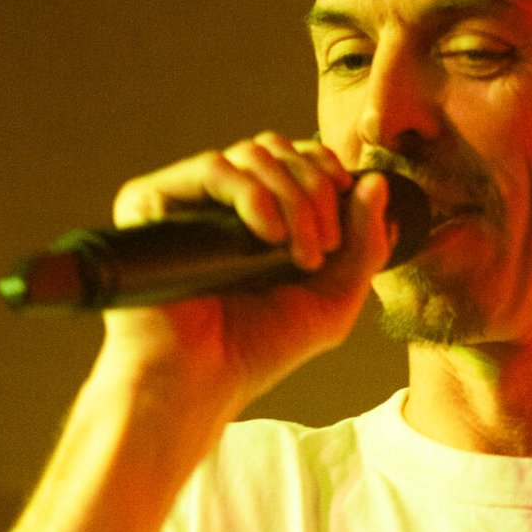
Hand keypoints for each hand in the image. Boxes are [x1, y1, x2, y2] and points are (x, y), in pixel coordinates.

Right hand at [96, 131, 396, 420]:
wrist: (201, 381)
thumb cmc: (258, 349)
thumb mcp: (332, 301)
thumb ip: (364, 246)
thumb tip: (378, 183)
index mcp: (261, 213)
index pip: (296, 157)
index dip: (327, 170)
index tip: (346, 207)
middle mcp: (222, 200)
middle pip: (279, 150)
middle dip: (316, 191)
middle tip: (323, 247)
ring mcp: (187, 198)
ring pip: (252, 155)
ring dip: (292, 198)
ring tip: (299, 254)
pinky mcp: (153, 201)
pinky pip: (211, 168)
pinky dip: (253, 195)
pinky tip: (268, 236)